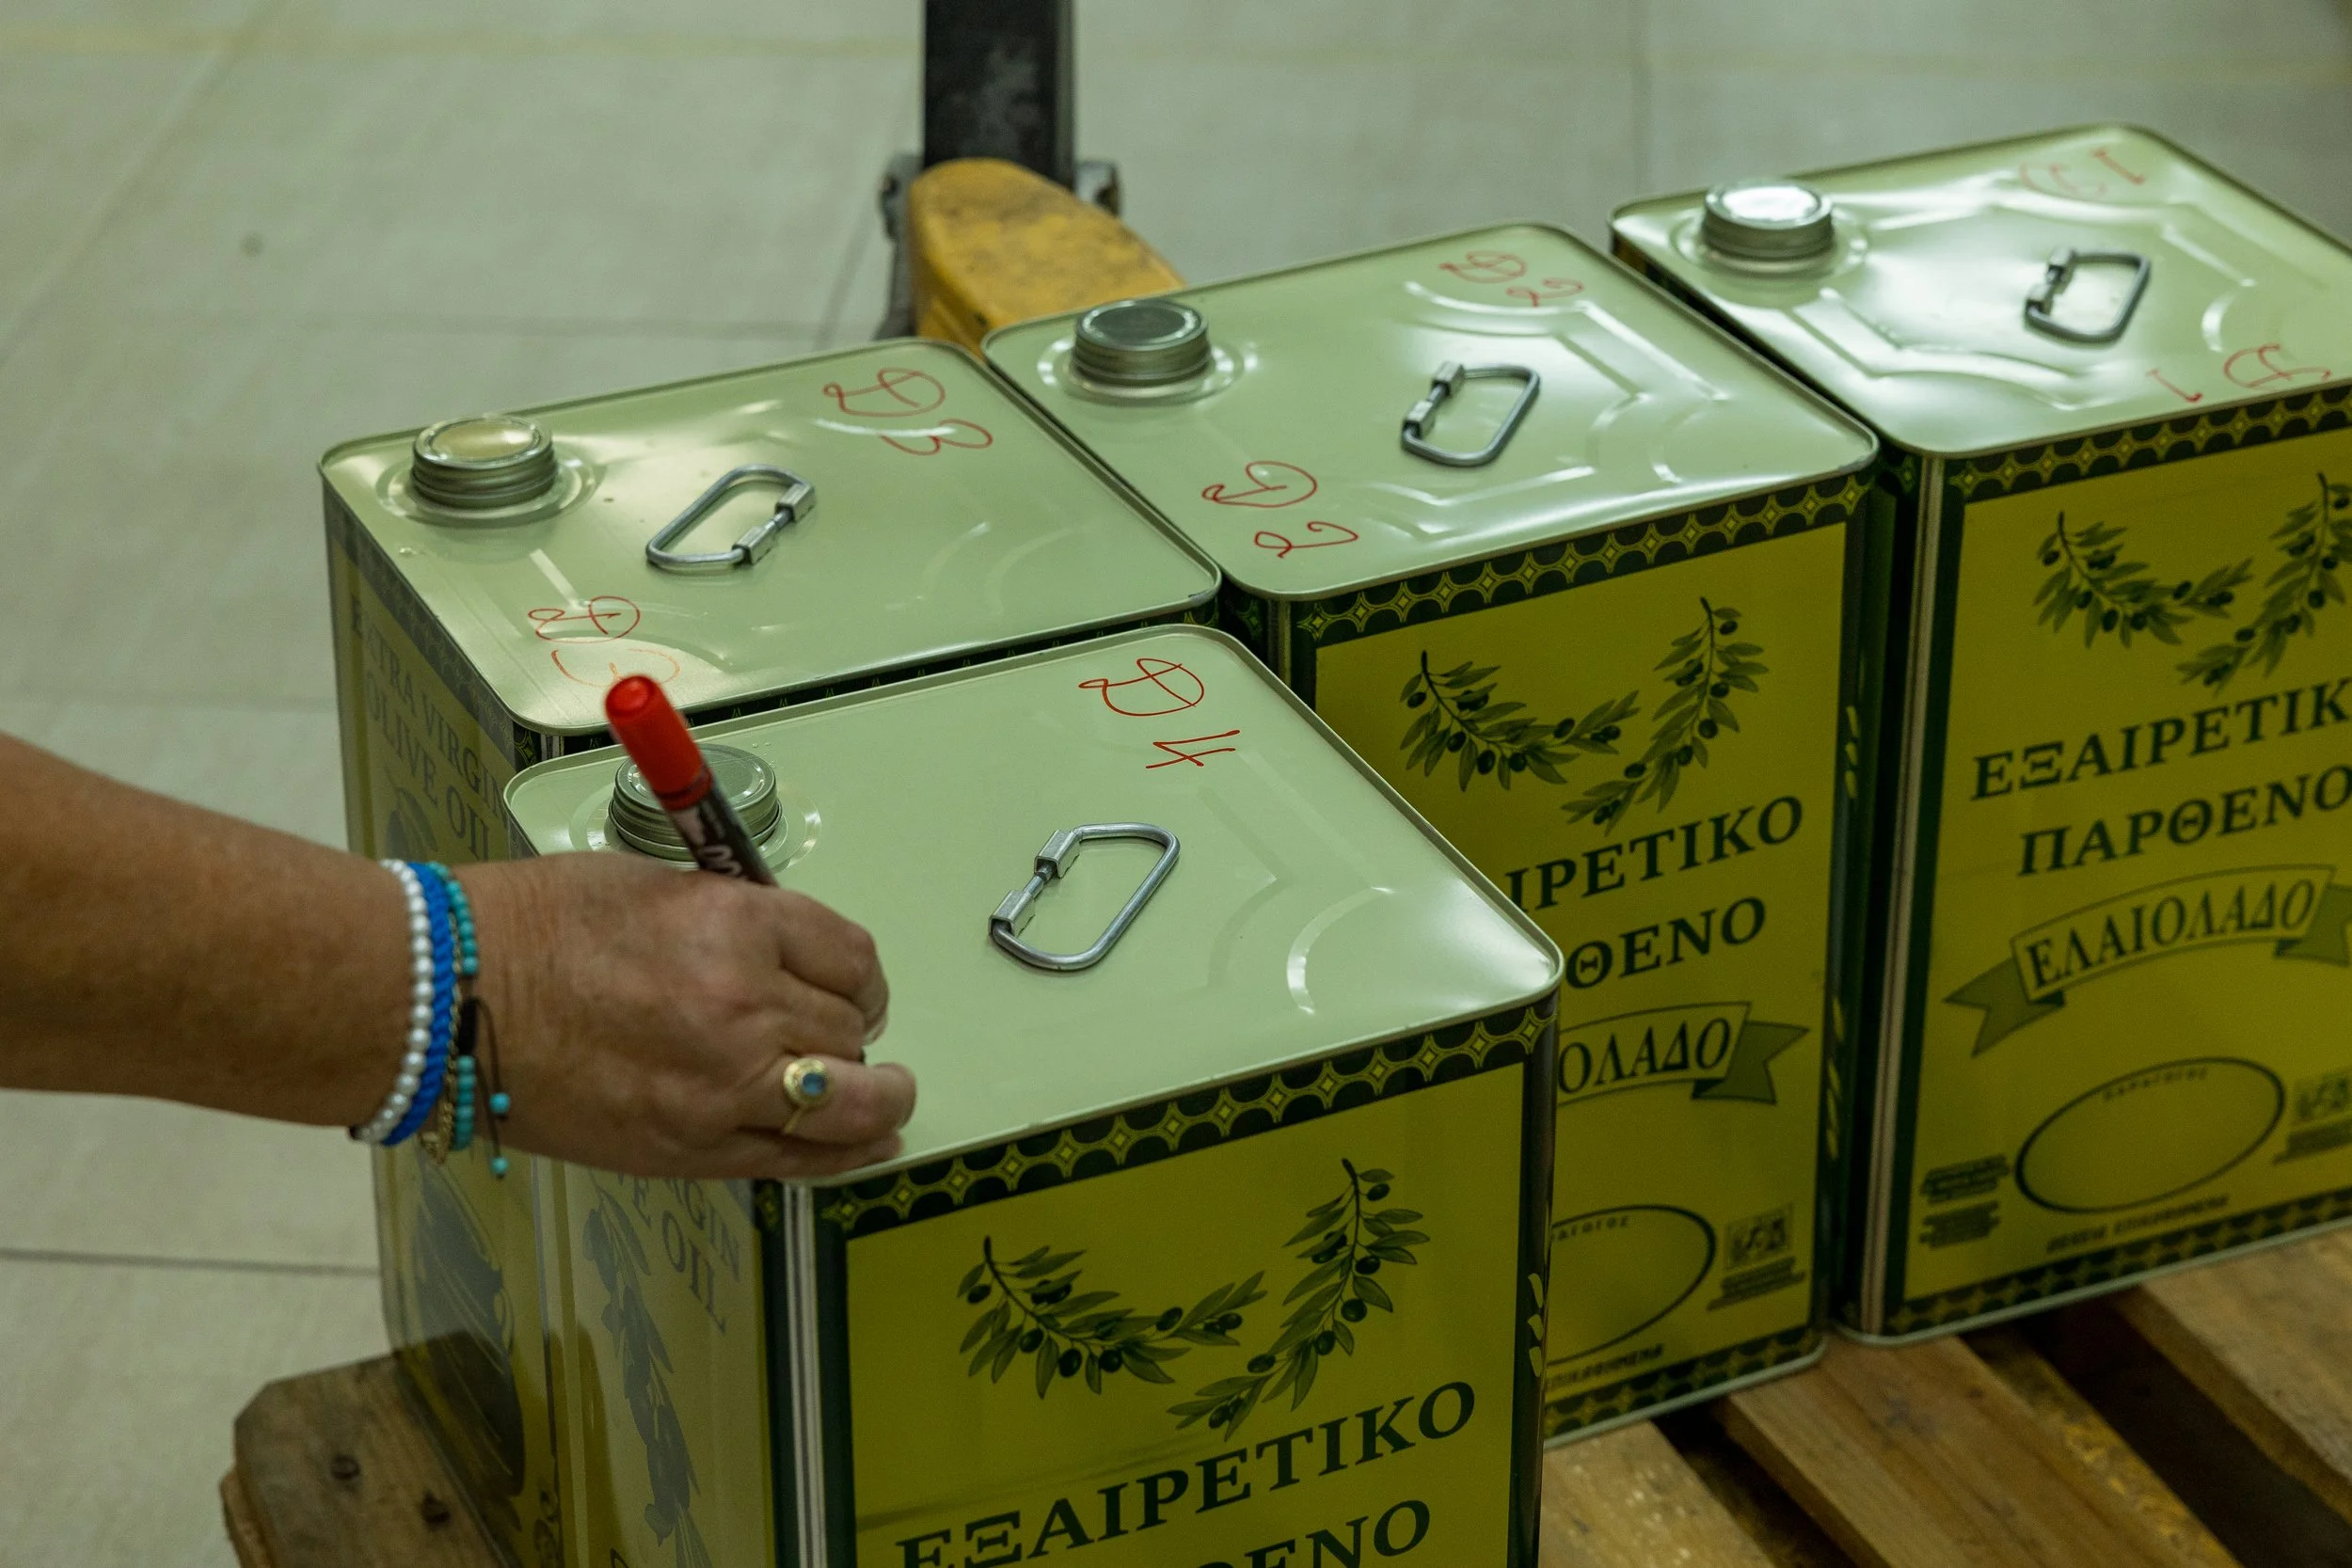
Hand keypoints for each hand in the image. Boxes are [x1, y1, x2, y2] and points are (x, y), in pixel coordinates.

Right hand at [457, 852, 911, 1179]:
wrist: (445, 998)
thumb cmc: (530, 928)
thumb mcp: (654, 887)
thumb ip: (734, 920)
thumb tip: (784, 952)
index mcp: (736, 927)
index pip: (849, 956)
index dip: (859, 973)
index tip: (853, 983)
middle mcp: (743, 1008)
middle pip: (850, 1028)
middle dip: (854, 1027)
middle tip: (840, 1028)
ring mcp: (721, 1088)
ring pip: (850, 1102)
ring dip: (881, 1096)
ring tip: (891, 1094)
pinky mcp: (690, 1148)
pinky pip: (800, 1159)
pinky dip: (848, 1153)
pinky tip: (874, 1142)